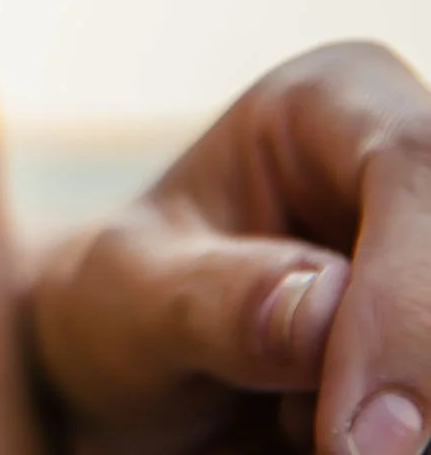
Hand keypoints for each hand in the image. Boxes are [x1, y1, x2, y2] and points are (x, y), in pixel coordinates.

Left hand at [28, 42, 430, 454]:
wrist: (134, 383)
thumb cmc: (124, 311)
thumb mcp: (130, 298)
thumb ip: (216, 299)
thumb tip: (323, 306)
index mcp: (332, 102)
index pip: (413, 162)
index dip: (408, 302)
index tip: (357, 436)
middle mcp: (414, 170)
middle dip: (420, 370)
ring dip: (409, 415)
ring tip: (296, 428)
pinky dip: (407, 431)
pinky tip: (326, 437)